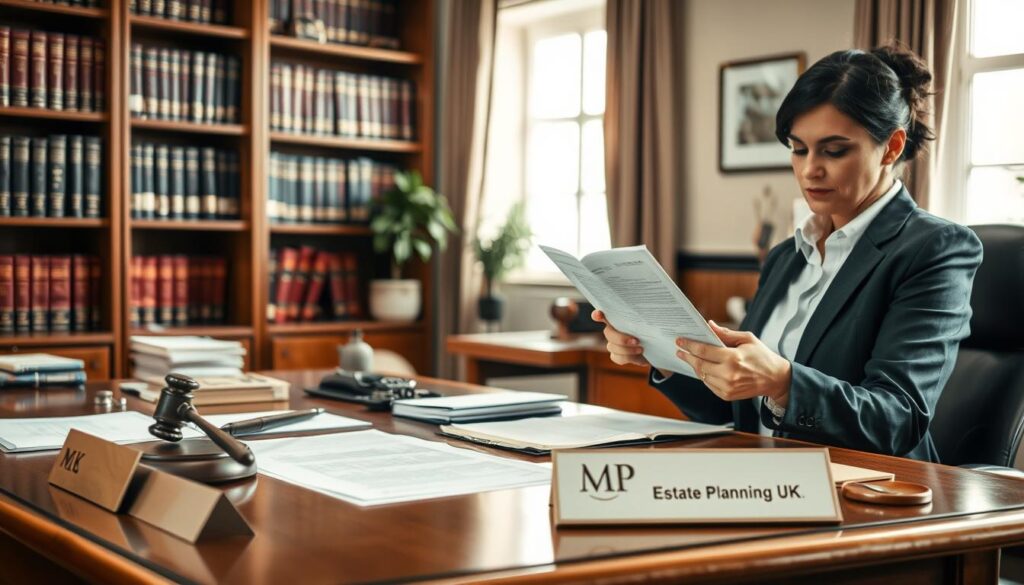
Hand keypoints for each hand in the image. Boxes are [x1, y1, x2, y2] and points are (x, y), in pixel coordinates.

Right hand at [591, 310, 652, 369]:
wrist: (655, 348)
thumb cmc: (651, 332)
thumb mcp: (650, 325)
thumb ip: (643, 321)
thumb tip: (648, 315)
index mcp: (618, 319)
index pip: (603, 315)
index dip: (598, 315)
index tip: (598, 314)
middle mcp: (613, 330)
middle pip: (608, 333)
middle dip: (621, 339)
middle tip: (636, 341)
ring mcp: (613, 344)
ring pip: (612, 347)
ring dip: (627, 349)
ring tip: (641, 349)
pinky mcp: (616, 356)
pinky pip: (617, 357)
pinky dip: (628, 357)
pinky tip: (637, 355)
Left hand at [676, 321, 791, 405]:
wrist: (775, 379)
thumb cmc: (762, 356)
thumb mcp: (747, 339)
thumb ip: (725, 333)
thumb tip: (709, 325)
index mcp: (733, 358)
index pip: (704, 351)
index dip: (690, 345)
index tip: (680, 341)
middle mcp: (728, 374)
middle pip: (699, 364)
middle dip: (687, 356)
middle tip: (679, 350)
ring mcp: (727, 387)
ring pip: (702, 375)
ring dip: (694, 366)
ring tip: (689, 357)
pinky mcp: (727, 395)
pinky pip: (708, 384)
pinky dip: (703, 375)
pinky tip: (702, 368)